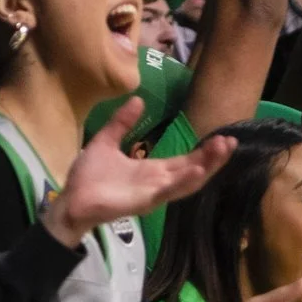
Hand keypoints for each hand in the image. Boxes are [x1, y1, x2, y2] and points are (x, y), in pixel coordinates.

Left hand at [44, 100, 235, 243]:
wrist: (70, 200)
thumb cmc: (88, 177)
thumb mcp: (107, 142)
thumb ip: (122, 123)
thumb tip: (138, 100)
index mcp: (153, 170)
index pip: (185, 160)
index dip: (204, 150)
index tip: (221, 136)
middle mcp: (159, 183)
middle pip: (193, 169)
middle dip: (213, 157)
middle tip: (231, 140)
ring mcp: (154, 193)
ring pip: (188, 181)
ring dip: (207, 166)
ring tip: (222, 150)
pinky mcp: (145, 201)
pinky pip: (169, 192)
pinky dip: (185, 182)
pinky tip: (199, 171)